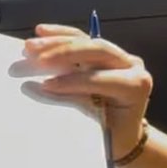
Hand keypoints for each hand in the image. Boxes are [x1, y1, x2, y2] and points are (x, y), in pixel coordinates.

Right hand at [22, 23, 151, 159]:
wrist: (124, 134)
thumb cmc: (112, 136)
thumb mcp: (98, 128)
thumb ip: (76, 106)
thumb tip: (43, 90)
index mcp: (136, 86)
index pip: (102, 78)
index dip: (73, 81)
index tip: (47, 85)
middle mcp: (131, 66)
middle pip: (98, 50)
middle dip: (64, 54)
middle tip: (36, 60)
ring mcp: (118, 56)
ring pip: (86, 41)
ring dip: (56, 42)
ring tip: (30, 46)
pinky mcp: (104, 52)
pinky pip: (81, 38)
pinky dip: (60, 35)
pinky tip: (41, 31)